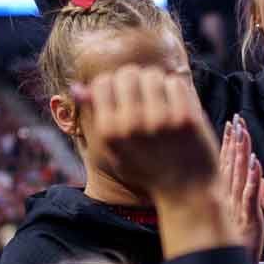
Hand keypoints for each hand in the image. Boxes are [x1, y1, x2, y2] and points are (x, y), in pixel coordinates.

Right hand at [74, 66, 219, 202]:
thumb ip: (95, 118)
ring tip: (160, 100)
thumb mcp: (115, 150)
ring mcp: (160, 120)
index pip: (103, 82)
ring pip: (152, 74)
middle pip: (127, 73)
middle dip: (135, 79)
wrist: (187, 190)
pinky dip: (175, 90)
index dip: (113, 84)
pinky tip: (176, 105)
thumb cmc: (146, 168)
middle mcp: (131, 124)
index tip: (124, 94)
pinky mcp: (185, 117)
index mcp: (109, 132)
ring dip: (156, 82)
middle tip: (144, 94)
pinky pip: (175, 83)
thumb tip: (77, 87)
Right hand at [215, 117, 263, 263]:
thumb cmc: (236, 244)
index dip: (229, 144)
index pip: (228, 165)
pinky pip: (249, 196)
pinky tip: (254, 162)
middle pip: (230, 165)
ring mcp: (236, 208)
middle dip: (233, 141)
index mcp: (228, 197)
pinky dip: (251, 178)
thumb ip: (232, 197)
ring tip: (243, 132)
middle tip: (236, 119)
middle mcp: (228, 199)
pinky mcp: (247, 219)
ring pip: (238, 176)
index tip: (231, 123)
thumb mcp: (233, 216)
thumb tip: (229, 181)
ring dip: (240, 153)